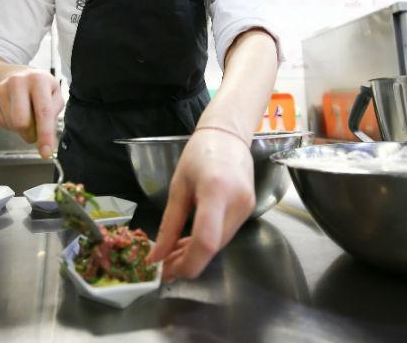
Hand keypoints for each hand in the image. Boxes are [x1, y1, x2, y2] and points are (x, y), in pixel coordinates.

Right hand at [0, 68, 63, 157]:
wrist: (14, 75)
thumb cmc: (39, 89)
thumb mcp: (54, 96)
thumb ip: (53, 118)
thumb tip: (47, 143)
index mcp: (39, 79)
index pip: (43, 112)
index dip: (45, 135)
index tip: (46, 153)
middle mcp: (18, 81)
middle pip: (22, 123)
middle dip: (30, 133)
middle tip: (35, 128)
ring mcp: (1, 88)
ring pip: (11, 125)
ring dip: (20, 128)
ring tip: (24, 113)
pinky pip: (0, 123)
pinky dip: (9, 123)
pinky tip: (12, 111)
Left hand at [146, 129, 254, 279]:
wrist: (228, 136)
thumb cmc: (199, 154)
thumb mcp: (177, 186)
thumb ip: (168, 224)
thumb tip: (157, 256)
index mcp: (215, 191)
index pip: (206, 240)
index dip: (187, 262)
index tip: (166, 270)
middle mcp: (237, 203)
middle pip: (213, 247)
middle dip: (187, 261)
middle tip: (163, 264)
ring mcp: (247, 208)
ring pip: (219, 245)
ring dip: (196, 254)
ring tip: (172, 252)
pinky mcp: (249, 210)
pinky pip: (225, 235)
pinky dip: (207, 242)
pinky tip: (190, 241)